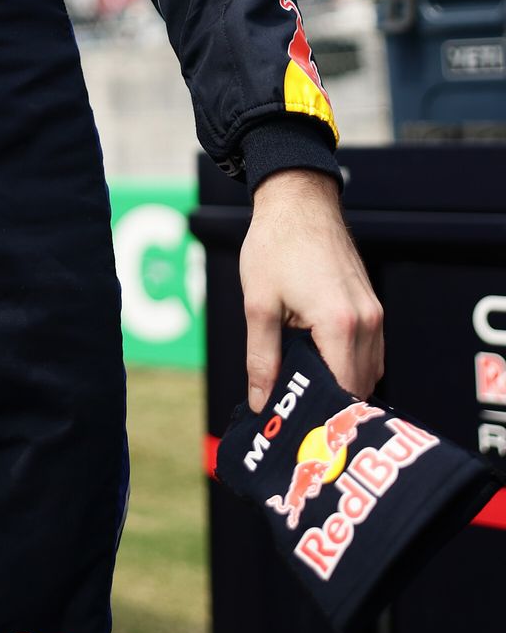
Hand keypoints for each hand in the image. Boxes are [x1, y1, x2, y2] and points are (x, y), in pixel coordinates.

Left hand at [240, 169, 383, 411]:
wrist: (298, 201)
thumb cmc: (275, 246)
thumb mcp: (258, 304)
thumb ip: (262, 358)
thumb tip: (263, 403)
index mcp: (339, 324)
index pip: (344, 392)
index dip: (324, 417)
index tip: (300, 432)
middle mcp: (366, 322)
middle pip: (359, 388)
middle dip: (332, 406)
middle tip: (297, 419)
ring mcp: (373, 313)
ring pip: (368, 372)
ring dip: (342, 386)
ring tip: (304, 395)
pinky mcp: (371, 306)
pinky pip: (369, 352)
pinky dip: (349, 366)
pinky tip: (318, 367)